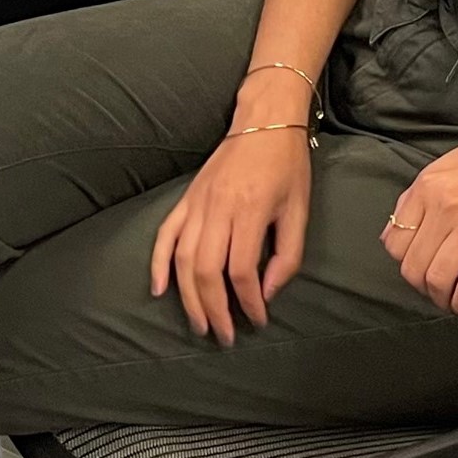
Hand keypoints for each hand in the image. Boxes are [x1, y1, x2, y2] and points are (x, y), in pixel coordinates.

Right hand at [151, 114, 311, 344]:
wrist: (263, 120)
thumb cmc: (288, 166)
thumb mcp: (299, 209)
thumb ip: (287, 255)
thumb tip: (266, 292)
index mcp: (251, 210)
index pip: (241, 270)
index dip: (248, 303)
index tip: (258, 320)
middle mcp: (219, 208)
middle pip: (207, 271)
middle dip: (214, 310)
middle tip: (224, 336)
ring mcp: (198, 203)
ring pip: (183, 259)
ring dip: (188, 298)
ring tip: (200, 324)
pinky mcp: (186, 198)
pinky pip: (165, 235)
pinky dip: (158, 264)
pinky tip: (159, 290)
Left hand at [381, 111, 457, 313]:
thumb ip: (429, 190)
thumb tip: (399, 223)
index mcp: (430, 182)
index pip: (394, 240)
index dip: (406, 263)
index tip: (422, 269)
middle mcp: (444, 202)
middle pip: (413, 266)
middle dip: (423, 288)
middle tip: (439, 291)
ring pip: (437, 279)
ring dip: (443, 300)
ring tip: (454, 301)